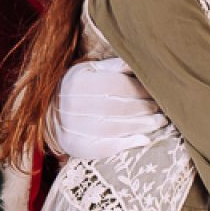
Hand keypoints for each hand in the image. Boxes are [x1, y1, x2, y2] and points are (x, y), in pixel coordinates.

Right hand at [51, 57, 167, 158]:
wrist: (47, 115)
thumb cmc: (75, 88)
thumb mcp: (87, 70)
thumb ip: (112, 66)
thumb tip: (136, 63)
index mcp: (80, 83)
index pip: (119, 86)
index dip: (141, 89)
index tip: (157, 91)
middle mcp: (76, 105)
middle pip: (121, 107)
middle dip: (147, 108)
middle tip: (162, 108)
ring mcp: (75, 128)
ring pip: (117, 127)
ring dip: (144, 125)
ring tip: (160, 122)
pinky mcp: (77, 146)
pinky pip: (105, 147)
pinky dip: (126, 144)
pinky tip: (144, 140)